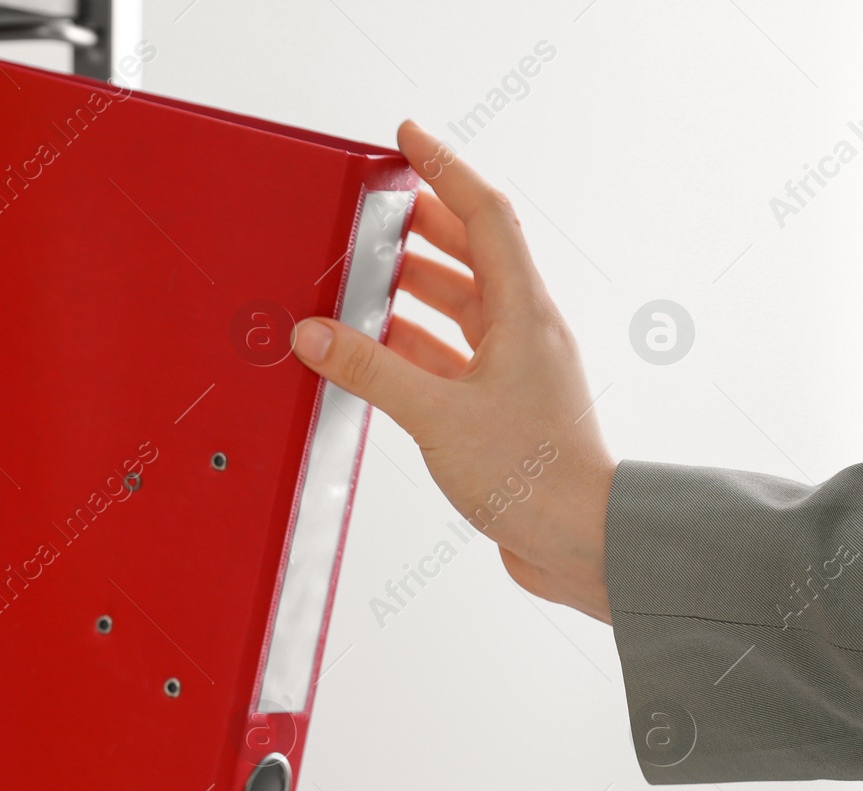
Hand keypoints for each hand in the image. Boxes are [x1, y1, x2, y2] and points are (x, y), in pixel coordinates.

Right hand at [293, 120, 614, 621]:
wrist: (580, 542)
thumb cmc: (533, 476)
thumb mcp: (436, 415)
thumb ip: (371, 370)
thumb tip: (317, 334)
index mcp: (523, 314)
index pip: (485, 215)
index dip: (446, 170)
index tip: (409, 140)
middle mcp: (524, 332)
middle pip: (472, 254)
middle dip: (425, 224)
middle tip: (379, 205)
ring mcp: (514, 370)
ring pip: (460, 307)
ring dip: (415, 288)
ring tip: (366, 276)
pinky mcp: (500, 407)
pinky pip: (450, 356)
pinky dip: (412, 344)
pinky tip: (377, 350)